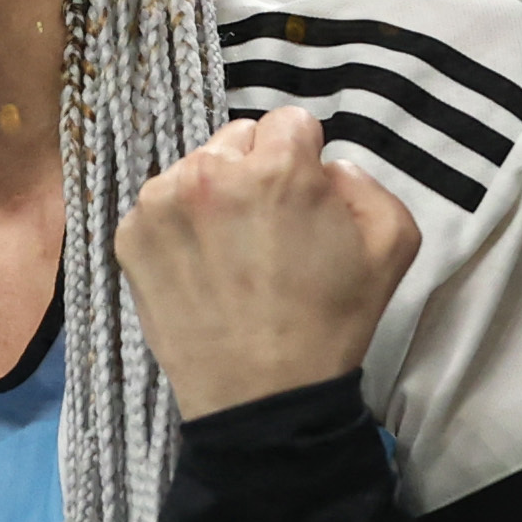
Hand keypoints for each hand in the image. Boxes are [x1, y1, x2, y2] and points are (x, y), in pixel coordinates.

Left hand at [113, 107, 420, 417]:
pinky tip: (199, 269)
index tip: (303, 201)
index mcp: (277, 167)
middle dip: (254, 170)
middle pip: (237, 138)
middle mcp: (210, 171)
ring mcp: (160, 204)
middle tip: (265, 229)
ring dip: (213, 196)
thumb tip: (325, 167)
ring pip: (195, 170)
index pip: (290, 121)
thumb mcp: (392, 245)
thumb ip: (364, 181)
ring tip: (230, 253)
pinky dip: (177, 228)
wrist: (262, 399)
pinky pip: (158, 208)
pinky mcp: (129, 237)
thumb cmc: (330, 324)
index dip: (303, 159)